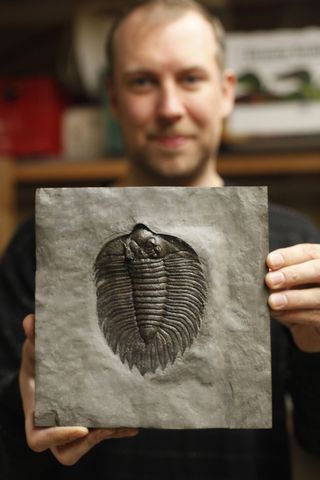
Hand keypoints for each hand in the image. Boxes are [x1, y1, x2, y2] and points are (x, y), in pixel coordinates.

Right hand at [19, 314, 138, 465]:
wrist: (53, 359)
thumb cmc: (40, 355)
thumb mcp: (36, 346)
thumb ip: (34, 336)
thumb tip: (31, 321)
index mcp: (37, 410)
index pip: (38, 439)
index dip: (56, 438)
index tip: (81, 426)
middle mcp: (56, 422)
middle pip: (66, 451)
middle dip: (88, 442)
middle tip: (106, 425)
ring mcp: (74, 422)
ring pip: (89, 443)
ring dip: (107, 434)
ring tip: (126, 420)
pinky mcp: (91, 418)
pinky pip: (104, 431)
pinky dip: (119, 428)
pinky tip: (134, 420)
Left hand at [265, 244, 319, 351]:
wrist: (310, 320)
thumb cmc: (294, 290)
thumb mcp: (288, 277)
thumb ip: (280, 271)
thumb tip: (264, 272)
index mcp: (318, 260)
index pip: (307, 253)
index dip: (288, 256)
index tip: (270, 261)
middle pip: (317, 271)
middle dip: (293, 275)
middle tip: (270, 280)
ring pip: (317, 297)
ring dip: (292, 299)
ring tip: (272, 301)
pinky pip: (315, 317)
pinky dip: (294, 315)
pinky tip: (278, 313)